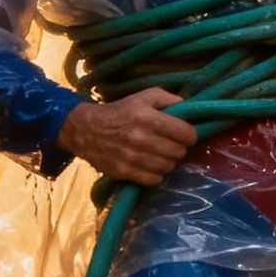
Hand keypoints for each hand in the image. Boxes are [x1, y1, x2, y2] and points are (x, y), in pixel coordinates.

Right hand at [57, 87, 198, 184]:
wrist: (85, 129)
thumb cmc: (120, 111)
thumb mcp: (143, 97)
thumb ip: (168, 98)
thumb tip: (189, 107)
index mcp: (147, 117)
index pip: (185, 133)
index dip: (190, 134)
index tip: (185, 134)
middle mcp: (140, 137)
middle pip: (179, 152)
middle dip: (179, 148)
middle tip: (171, 144)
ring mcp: (132, 157)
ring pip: (168, 167)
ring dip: (168, 162)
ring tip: (161, 154)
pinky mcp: (124, 172)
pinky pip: (154, 180)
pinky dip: (156, 175)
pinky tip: (151, 165)